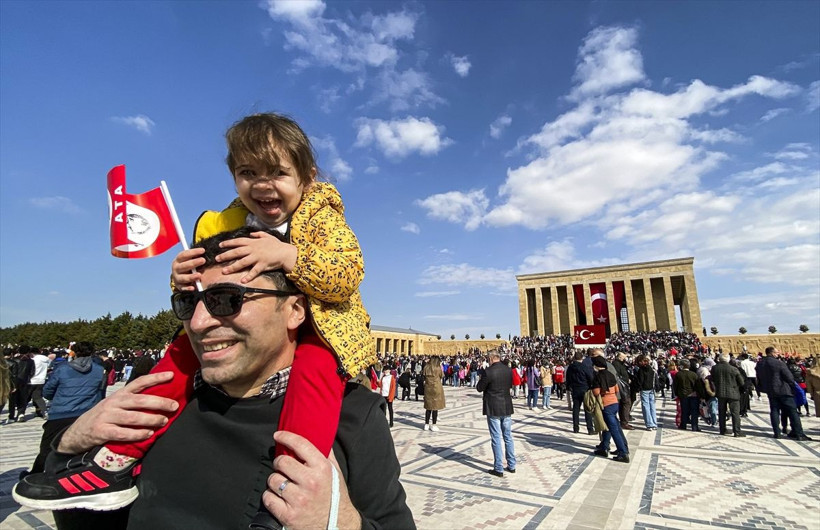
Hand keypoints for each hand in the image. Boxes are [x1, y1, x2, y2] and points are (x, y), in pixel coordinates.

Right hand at [57, 372, 179, 453]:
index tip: (171, 375)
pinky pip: (123, 433)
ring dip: (151, 419)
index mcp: (119, 394)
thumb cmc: (104, 417)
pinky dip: (138, 434)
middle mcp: (114, 403)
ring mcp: (107, 417)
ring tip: (164, 421)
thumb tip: (161, 399)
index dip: (155, 378)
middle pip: (140, 400)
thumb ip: (133, 401)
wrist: (77, 432)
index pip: (139, 382)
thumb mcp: (116, 404)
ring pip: (133, 417)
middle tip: (174, 406)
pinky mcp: (102, 432)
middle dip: (159, 402)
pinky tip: (148, 434)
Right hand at [171, 248, 205, 290]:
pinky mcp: (180, 286)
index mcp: (178, 260)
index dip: (193, 252)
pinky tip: (193, 288)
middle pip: (183, 266)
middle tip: (203, 260)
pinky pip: (183, 288)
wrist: (180, 277)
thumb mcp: (190, 260)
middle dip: (193, 263)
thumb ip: (195, 256)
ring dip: (191, 276)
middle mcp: (176, 268)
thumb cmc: (188, 266)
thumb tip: (205, 251)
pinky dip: (188, 288)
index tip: (203, 250)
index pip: (184, 255)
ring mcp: (177, 278)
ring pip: (183, 278)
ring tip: (199, 275)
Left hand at [216, 231, 297, 282]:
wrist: (286, 253)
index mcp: (253, 242)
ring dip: (232, 267)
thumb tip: (251, 234)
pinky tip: (242, 281)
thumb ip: (258, 234)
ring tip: (224, 271)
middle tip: (217, 259)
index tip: (220, 245)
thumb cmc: (277, 245)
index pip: (238, 241)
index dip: (228, 243)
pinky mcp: (262, 265)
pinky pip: (254, 272)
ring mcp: (257, 257)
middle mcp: (253, 249)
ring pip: (242, 262)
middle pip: (236, 252)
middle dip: (225, 255)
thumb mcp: (267, 236)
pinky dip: (248, 276)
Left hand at [261, 431, 360, 529]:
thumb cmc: (335, 496)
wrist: (337, 525)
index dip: (286, 437)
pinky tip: (279, 498)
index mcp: (322, 468)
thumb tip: (318, 436)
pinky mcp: (289, 515)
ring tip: (284, 485)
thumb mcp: (335, 472)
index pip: (300, 445)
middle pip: (282, 462)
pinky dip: (270, 497)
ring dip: (275, 482)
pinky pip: (268, 498)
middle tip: (283, 468)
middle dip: (279, 463)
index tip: (278, 435)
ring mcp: (299, 499)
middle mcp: (311, 482)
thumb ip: (326, 454)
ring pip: (273, 480)